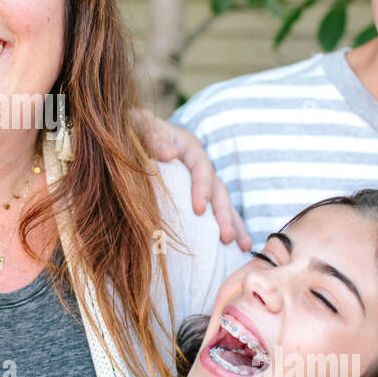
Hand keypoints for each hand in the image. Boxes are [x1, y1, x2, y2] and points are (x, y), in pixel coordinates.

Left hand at [132, 108, 251, 249]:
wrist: (135, 135)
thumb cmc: (135, 132)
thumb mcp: (141, 128)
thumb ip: (153, 137)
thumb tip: (169, 154)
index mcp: (189, 147)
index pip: (201, 167)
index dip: (202, 188)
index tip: (199, 210)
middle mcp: (201, 164)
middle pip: (218, 189)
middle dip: (223, 214)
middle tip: (225, 237)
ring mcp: (203, 181)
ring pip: (223, 203)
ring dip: (233, 224)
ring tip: (242, 246)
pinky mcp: (199, 196)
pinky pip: (216, 213)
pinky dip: (227, 227)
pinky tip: (237, 249)